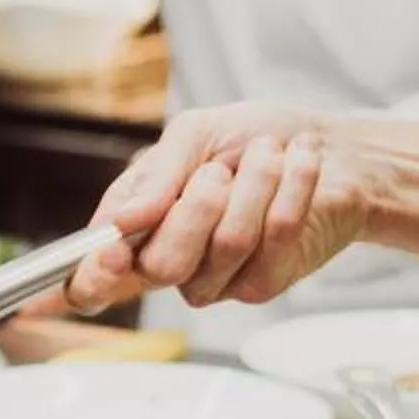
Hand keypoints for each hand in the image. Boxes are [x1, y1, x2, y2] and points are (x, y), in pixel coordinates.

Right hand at [66, 103, 370, 312]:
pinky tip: (297, 162)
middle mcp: (170, 265)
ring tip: (267, 153)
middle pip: (161, 266)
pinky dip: (289, 187)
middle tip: (217, 170)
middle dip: (194, 206)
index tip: (109, 254)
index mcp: (135, 231)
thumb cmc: (251, 140)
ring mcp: (218, 280)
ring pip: (224, 247)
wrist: (326, 147)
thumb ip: (155, 174)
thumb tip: (123, 221)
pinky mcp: (266, 282)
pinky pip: (272, 239)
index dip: (91, 279)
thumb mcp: (194, 136)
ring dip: (252, 184)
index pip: (93, 281)